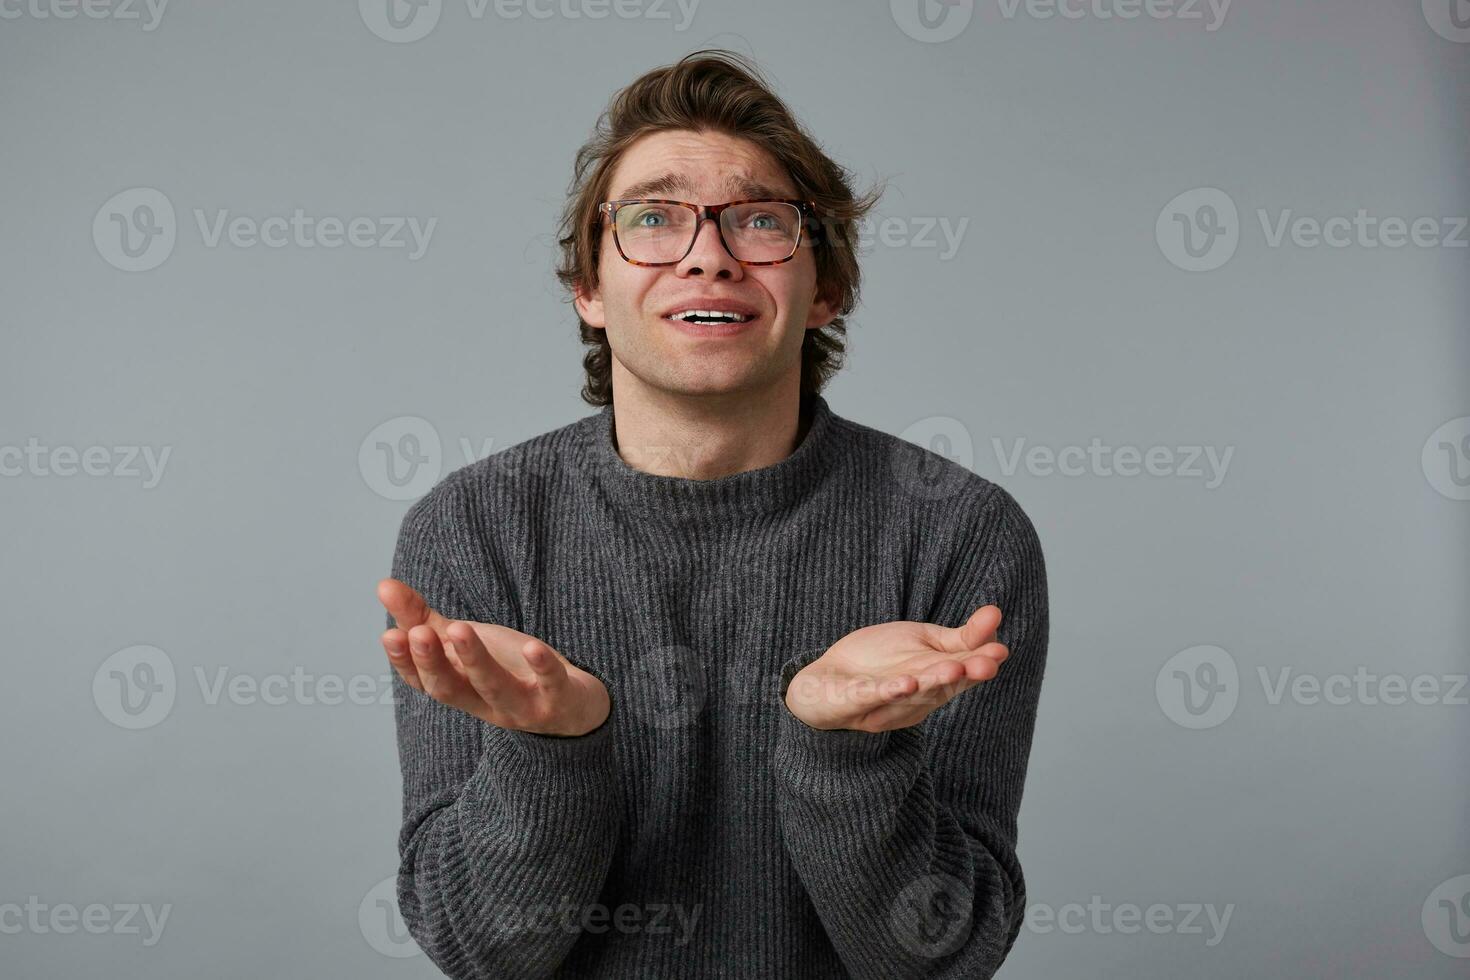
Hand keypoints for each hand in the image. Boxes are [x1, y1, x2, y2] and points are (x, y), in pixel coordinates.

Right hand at [377, 578, 610, 736]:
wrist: (573, 704)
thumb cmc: (509, 668)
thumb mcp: (465, 643)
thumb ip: (422, 618)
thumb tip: (382, 585)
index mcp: (460, 688)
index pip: (424, 681)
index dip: (406, 663)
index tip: (390, 636)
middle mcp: (486, 703)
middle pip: (452, 688)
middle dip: (433, 662)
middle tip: (417, 634)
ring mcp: (524, 706)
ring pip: (495, 687)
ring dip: (475, 660)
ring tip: (460, 629)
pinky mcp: (560, 700)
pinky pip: (551, 685)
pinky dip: (543, 668)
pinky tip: (533, 646)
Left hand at [784, 605, 1008, 732]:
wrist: (825, 682)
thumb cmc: (879, 663)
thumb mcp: (922, 643)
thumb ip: (960, 636)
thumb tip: (996, 613)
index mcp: (934, 680)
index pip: (962, 670)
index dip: (980, 660)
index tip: (1000, 649)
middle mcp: (915, 696)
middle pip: (943, 683)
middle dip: (965, 672)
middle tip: (988, 663)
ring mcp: (884, 702)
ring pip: (913, 692)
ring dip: (933, 681)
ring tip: (954, 667)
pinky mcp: (853, 701)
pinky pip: (873, 696)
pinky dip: (889, 691)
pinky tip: (905, 683)